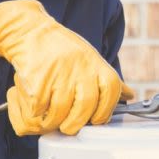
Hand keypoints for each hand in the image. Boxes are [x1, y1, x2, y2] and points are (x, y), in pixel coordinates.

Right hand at [0, 0, 132, 135]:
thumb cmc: (61, 48)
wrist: (29, 31)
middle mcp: (80, 68)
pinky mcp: (38, 79)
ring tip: (49, 120)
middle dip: (76, 123)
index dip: (105, 110)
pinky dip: (35, 112)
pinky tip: (35, 106)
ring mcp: (58, 73)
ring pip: (60, 112)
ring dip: (53, 122)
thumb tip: (129, 94)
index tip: (96, 120)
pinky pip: (39, 108)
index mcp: (95, 64)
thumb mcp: (89, 58)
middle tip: (69, 127)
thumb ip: (106, 79)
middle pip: (86, 106)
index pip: (111, 90)